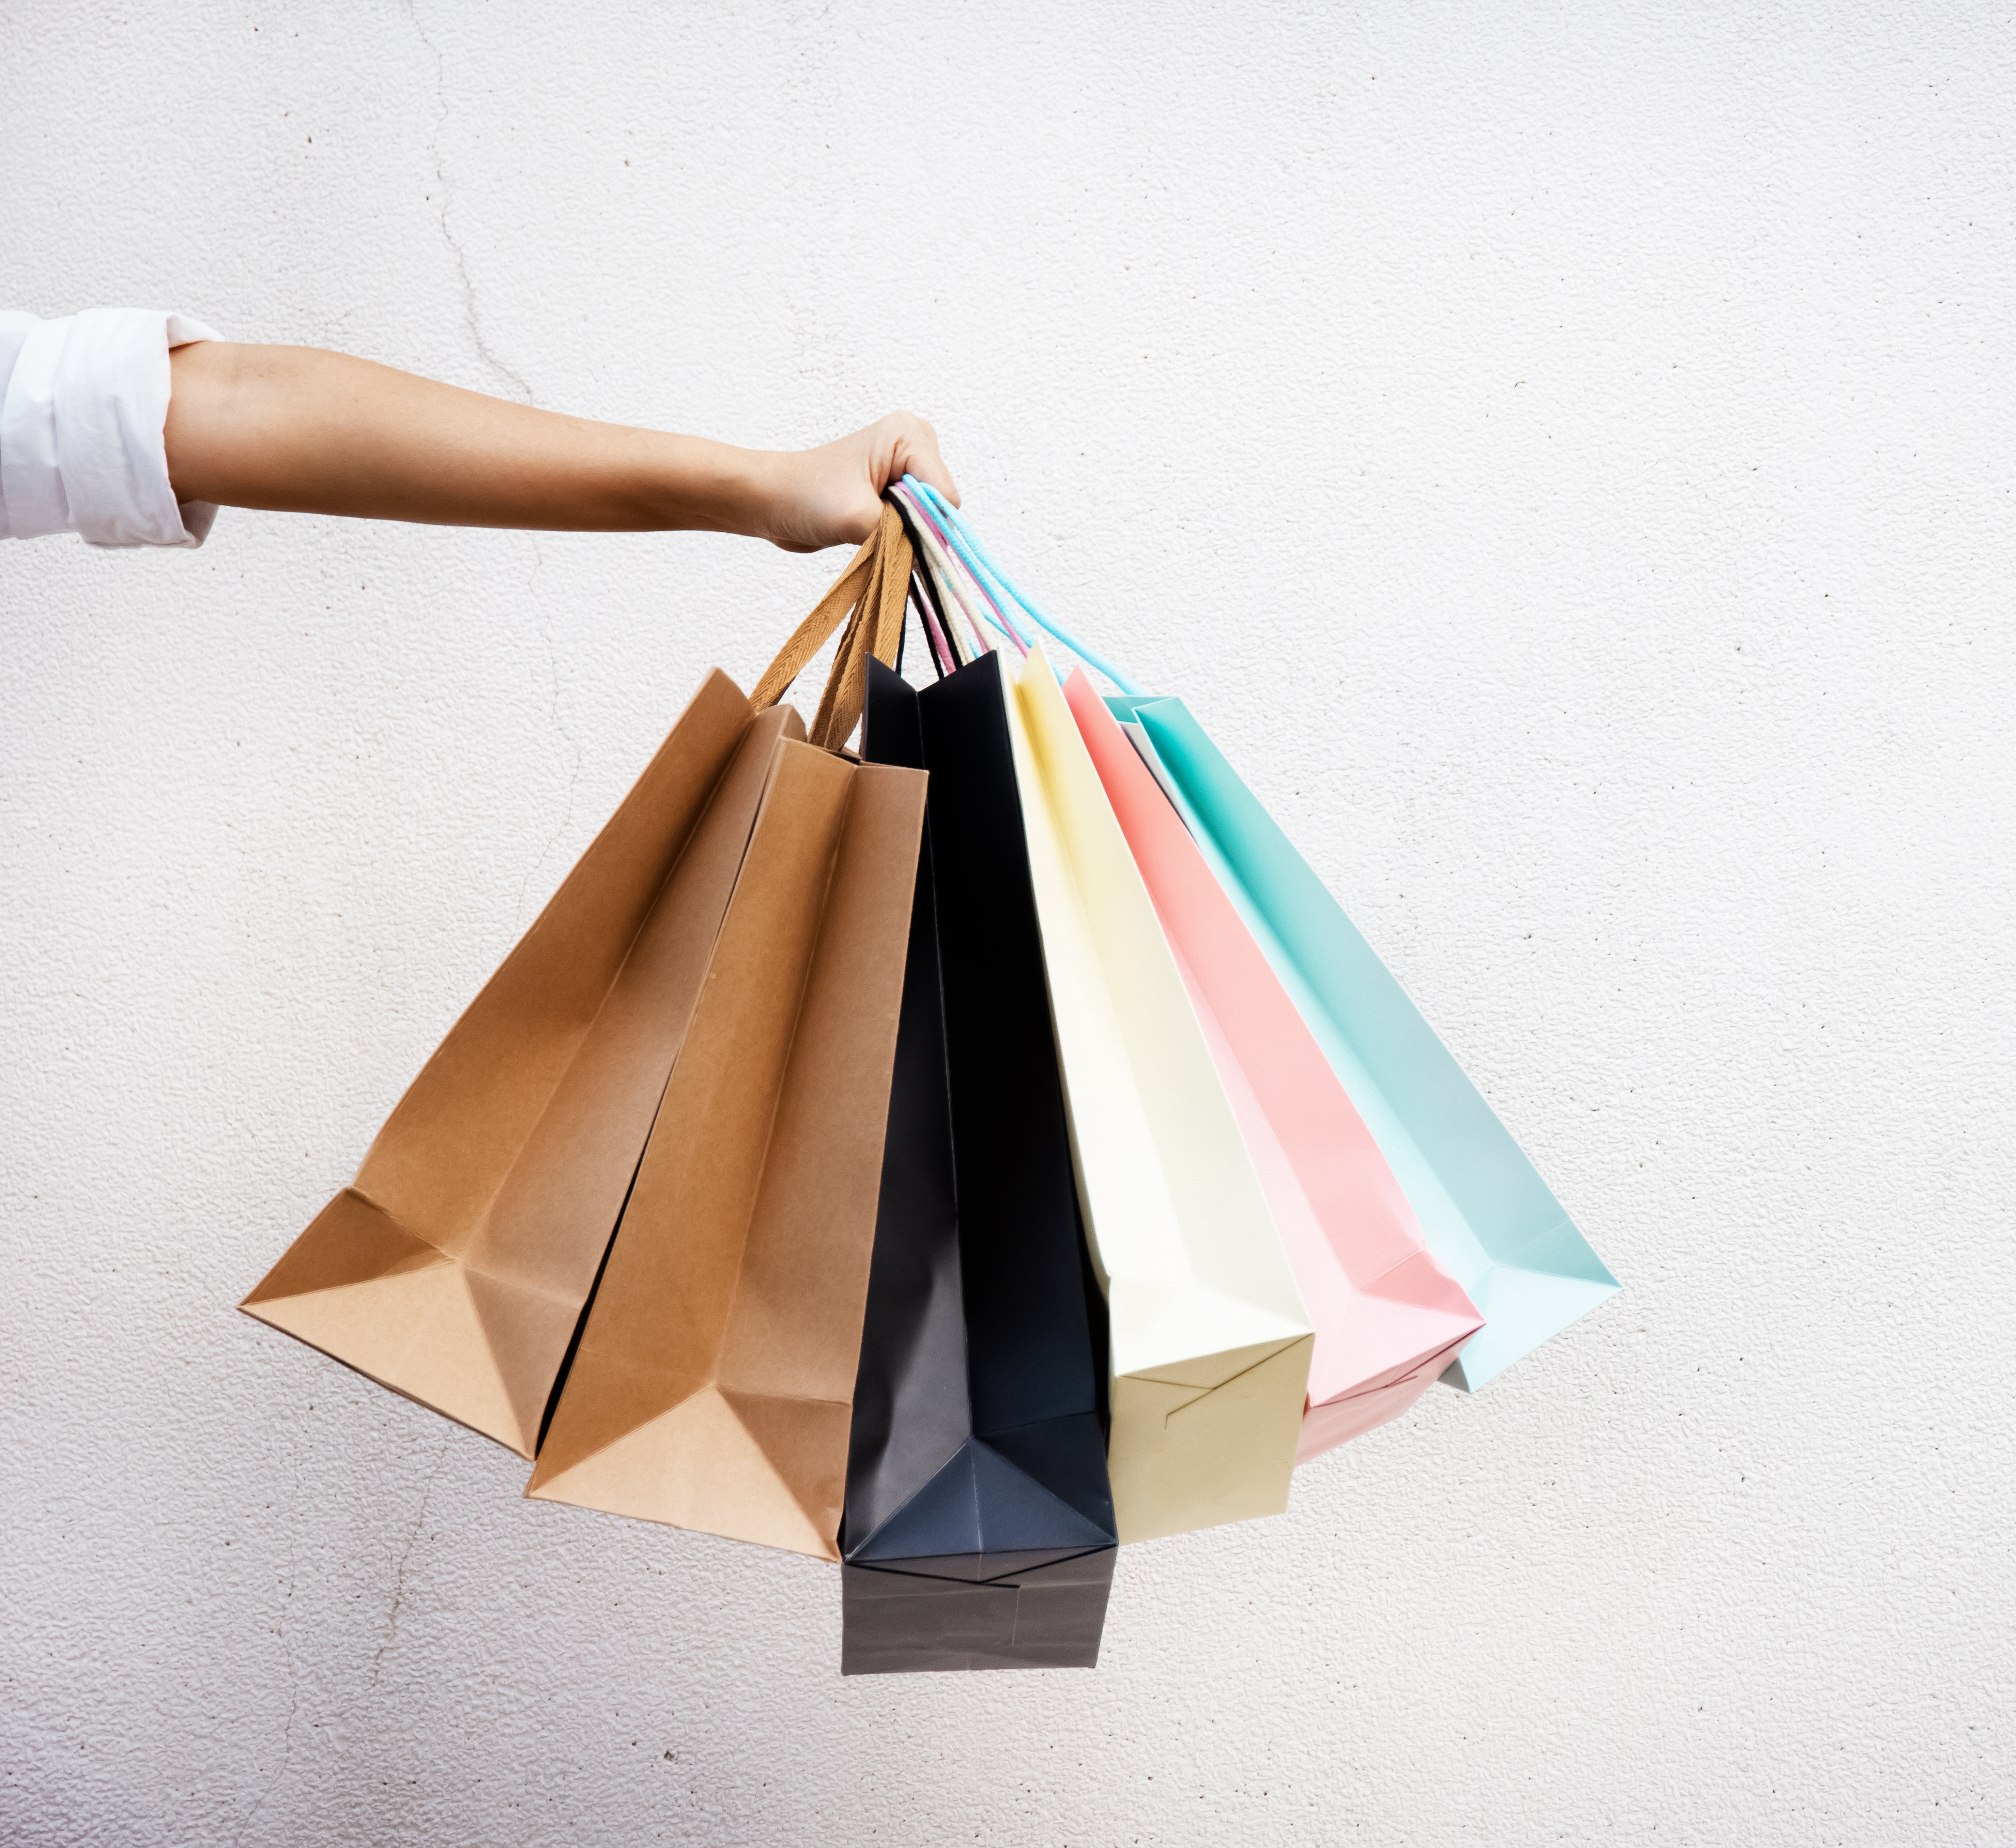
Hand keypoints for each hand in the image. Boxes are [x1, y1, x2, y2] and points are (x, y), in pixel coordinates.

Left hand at [758, 413, 959, 552]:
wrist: (770, 500)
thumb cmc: (805, 496)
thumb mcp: (860, 520)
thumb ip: (904, 539)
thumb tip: (935, 565)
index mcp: (908, 436)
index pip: (945, 497)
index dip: (927, 526)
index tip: (898, 541)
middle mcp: (913, 445)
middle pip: (941, 506)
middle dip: (916, 528)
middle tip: (877, 531)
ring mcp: (905, 466)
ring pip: (929, 518)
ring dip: (905, 534)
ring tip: (869, 528)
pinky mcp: (895, 488)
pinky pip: (915, 521)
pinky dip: (899, 535)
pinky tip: (873, 532)